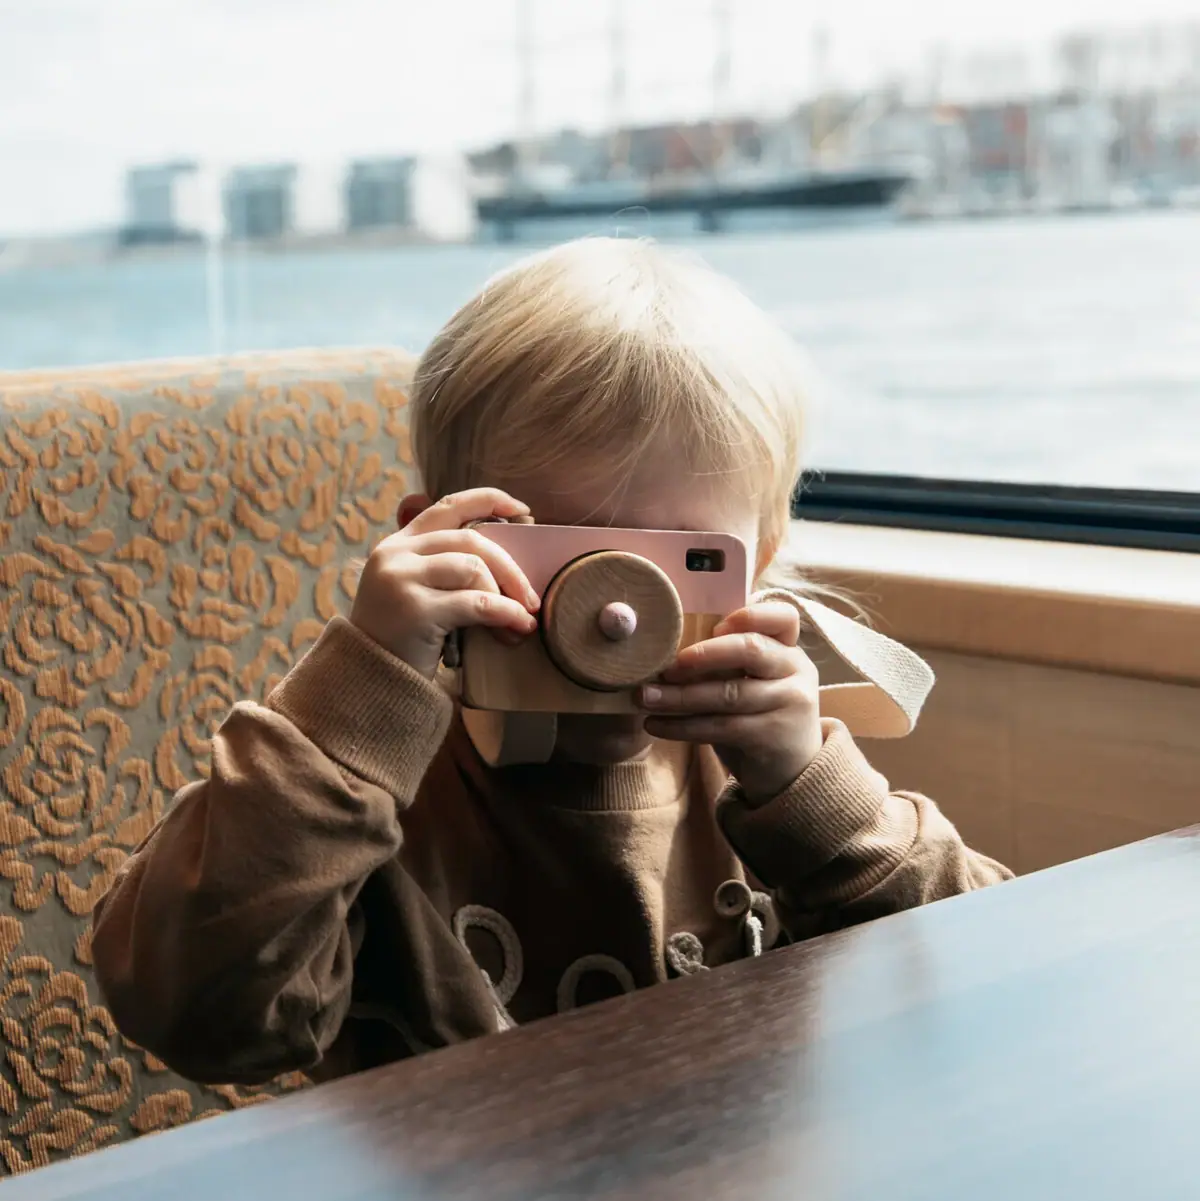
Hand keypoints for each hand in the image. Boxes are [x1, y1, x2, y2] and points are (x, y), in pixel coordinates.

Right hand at [350, 488, 539, 678]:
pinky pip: (476, 603)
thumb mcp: (415, 592)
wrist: (370, 682)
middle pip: (470, 540)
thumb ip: (443, 568)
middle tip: (531, 598)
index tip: (522, 509)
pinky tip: (516, 627)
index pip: (447, 506)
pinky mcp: (414, 610)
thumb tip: (508, 563)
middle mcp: (395, 554)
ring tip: (522, 620)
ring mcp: (401, 579)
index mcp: (398, 544)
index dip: (488, 500)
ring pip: (474, 568)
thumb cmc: (402, 640)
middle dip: (510, 568)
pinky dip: (504, 613)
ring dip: (507, 594)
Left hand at [636, 601, 823, 804]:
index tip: (715, 624)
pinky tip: (656, 724)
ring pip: (728, 694)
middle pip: (750, 650)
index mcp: (789, 649)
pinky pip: (721, 726)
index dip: (750, 615)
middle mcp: (795, 671)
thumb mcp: (752, 681)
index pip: (783, 617)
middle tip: (664, 667)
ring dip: (679, 696)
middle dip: (702, 655)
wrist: (792, 770)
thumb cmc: (759, 715)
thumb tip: (664, 650)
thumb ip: (727, 661)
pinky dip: (683, 725)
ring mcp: (789, 703)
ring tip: (645, 698)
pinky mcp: (774, 736)